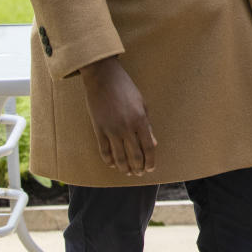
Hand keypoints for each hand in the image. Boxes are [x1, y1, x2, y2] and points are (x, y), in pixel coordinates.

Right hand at [80, 56, 156, 176]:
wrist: (103, 77)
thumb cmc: (126, 88)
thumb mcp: (142, 104)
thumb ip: (147, 126)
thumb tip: (153, 144)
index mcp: (140, 120)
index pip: (148, 147)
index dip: (150, 161)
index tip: (150, 169)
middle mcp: (126, 127)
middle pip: (134, 155)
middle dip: (138, 168)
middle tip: (139, 174)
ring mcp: (111, 129)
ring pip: (119, 156)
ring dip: (124, 168)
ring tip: (127, 173)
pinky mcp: (98, 128)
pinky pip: (103, 150)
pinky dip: (108, 160)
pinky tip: (112, 164)